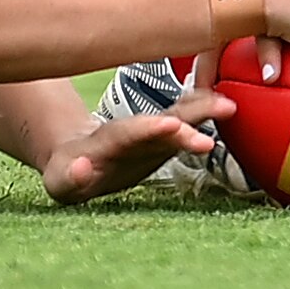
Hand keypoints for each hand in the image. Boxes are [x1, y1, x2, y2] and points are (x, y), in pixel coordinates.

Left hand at [38, 85, 235, 204]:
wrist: (74, 156)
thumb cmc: (67, 174)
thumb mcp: (60, 182)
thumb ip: (69, 177)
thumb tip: (80, 168)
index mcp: (105, 143)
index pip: (127, 133)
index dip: (149, 129)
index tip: (172, 125)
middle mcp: (131, 132)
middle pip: (160, 121)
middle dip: (188, 117)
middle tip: (219, 110)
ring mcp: (149, 134)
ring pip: (176, 117)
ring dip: (201, 111)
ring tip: (230, 106)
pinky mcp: (162, 140)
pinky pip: (184, 123)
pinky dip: (203, 114)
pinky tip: (228, 107)